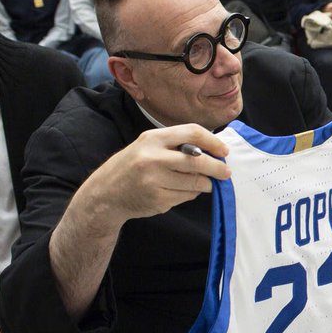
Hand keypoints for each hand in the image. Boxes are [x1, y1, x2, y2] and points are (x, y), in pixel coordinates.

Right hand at [86, 124, 230, 225]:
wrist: (105, 193)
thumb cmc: (132, 166)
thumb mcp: (148, 147)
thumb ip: (176, 146)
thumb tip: (212, 152)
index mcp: (153, 139)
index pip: (192, 133)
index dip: (213, 141)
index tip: (224, 151)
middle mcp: (152, 158)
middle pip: (197, 160)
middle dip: (217, 168)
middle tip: (226, 172)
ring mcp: (154, 180)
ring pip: (195, 182)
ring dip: (205, 184)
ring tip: (205, 183)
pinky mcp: (157, 200)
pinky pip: (185, 196)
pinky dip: (190, 194)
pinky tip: (180, 191)